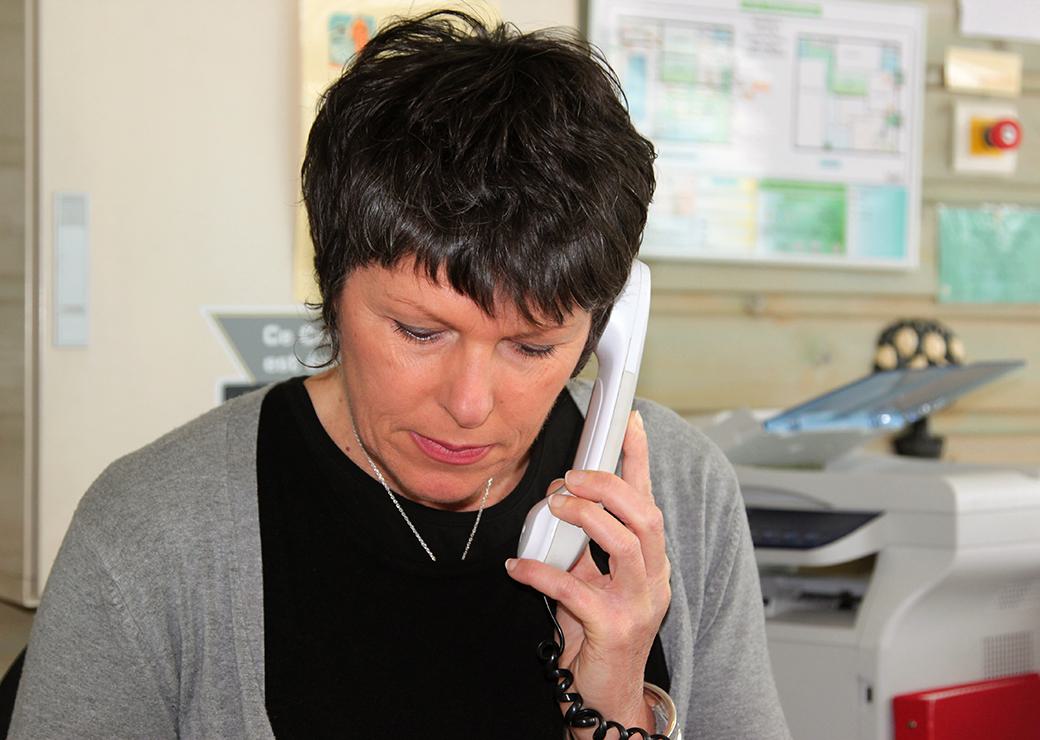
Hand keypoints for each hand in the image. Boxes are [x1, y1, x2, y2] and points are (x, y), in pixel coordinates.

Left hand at [506, 410, 670, 736]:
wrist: (606, 695)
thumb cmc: (598, 633)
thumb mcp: (593, 581)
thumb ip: (584, 545)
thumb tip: (558, 503)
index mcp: (650, 560)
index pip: (648, 498)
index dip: (640, 458)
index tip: (630, 420)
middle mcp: (653, 577)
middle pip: (645, 514)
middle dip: (606, 486)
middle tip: (569, 477)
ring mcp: (638, 603)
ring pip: (625, 543)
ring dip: (585, 517)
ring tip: (554, 507)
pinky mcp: (614, 629)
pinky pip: (576, 590)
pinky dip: (542, 573)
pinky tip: (516, 567)